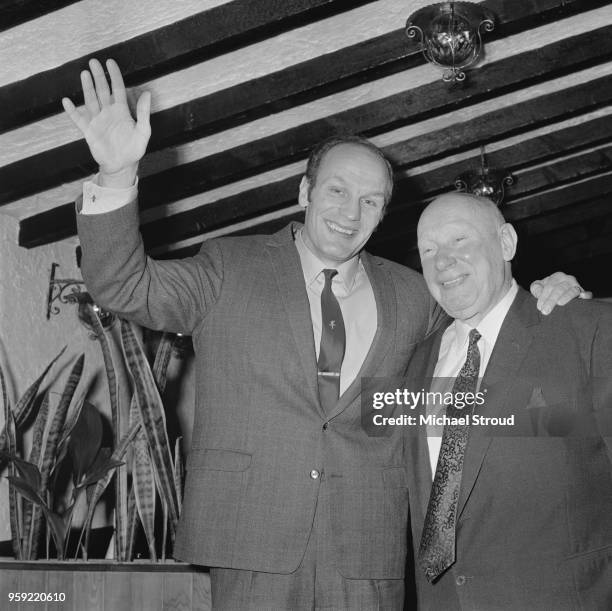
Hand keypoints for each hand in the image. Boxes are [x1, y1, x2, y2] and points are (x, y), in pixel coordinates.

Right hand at [62, 58, 150, 187]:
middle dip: (98, 76)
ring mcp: (98, 121)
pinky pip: (79, 119)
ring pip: (91, 100)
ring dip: (87, 88)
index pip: (118, 89)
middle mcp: (108, 113)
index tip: (110, 62)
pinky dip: (72, 111)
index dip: (114, 75)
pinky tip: (67, 101)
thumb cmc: (134, 149)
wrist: (122, 166)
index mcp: (122, 111)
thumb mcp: (143, 132)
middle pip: (102, 91)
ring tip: (84, 73)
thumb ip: (144, 113)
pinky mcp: (89, 131)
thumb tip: (148, 93)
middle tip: (93, 62)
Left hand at [530, 272, 591, 314]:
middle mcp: (568, 279)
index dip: (543, 297)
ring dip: (566, 297)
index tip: (539, 307)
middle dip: (551, 300)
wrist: (558, 295)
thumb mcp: (538, 287)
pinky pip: (587, 294)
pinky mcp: (585, 293)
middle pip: (559, 289)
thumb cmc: (547, 292)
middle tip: (545, 311)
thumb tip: (539, 293)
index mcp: (557, 276)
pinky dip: (586, 295)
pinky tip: (582, 297)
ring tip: (559, 303)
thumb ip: (536, 288)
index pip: (549, 286)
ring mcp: (577, 286)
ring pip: (572, 291)